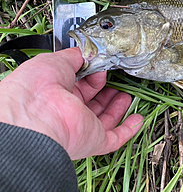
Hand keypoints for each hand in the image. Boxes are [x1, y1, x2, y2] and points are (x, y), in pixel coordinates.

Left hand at [0, 47, 142, 159]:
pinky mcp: (93, 140)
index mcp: (55, 93)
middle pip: (92, 103)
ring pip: (104, 120)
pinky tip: (137, 119)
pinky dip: (128, 130)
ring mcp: (81, 127)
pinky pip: (114, 138)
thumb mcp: (56, 60)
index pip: (79, 86)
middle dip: (107, 92)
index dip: (93, 75)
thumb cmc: (36, 88)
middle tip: (118, 80)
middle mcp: (67, 112)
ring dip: (117, 109)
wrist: (35, 115)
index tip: (102, 66)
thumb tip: (88, 52)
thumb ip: (75, 56)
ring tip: (127, 96)